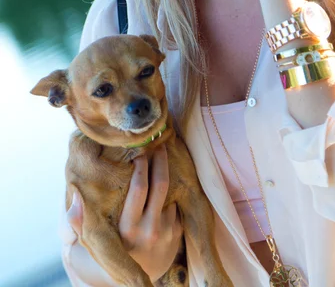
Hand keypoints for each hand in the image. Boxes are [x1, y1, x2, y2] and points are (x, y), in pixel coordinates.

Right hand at [66, 144, 182, 282]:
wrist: (138, 277)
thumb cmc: (112, 248)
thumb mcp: (93, 239)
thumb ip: (78, 220)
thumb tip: (75, 196)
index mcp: (127, 228)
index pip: (139, 188)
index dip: (141, 165)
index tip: (138, 150)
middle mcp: (148, 230)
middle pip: (160, 184)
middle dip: (159, 160)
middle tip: (157, 144)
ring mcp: (165, 232)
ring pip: (169, 193)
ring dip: (165, 173)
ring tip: (161, 155)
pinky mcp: (177, 233)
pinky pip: (175, 203)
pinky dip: (169, 192)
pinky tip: (162, 183)